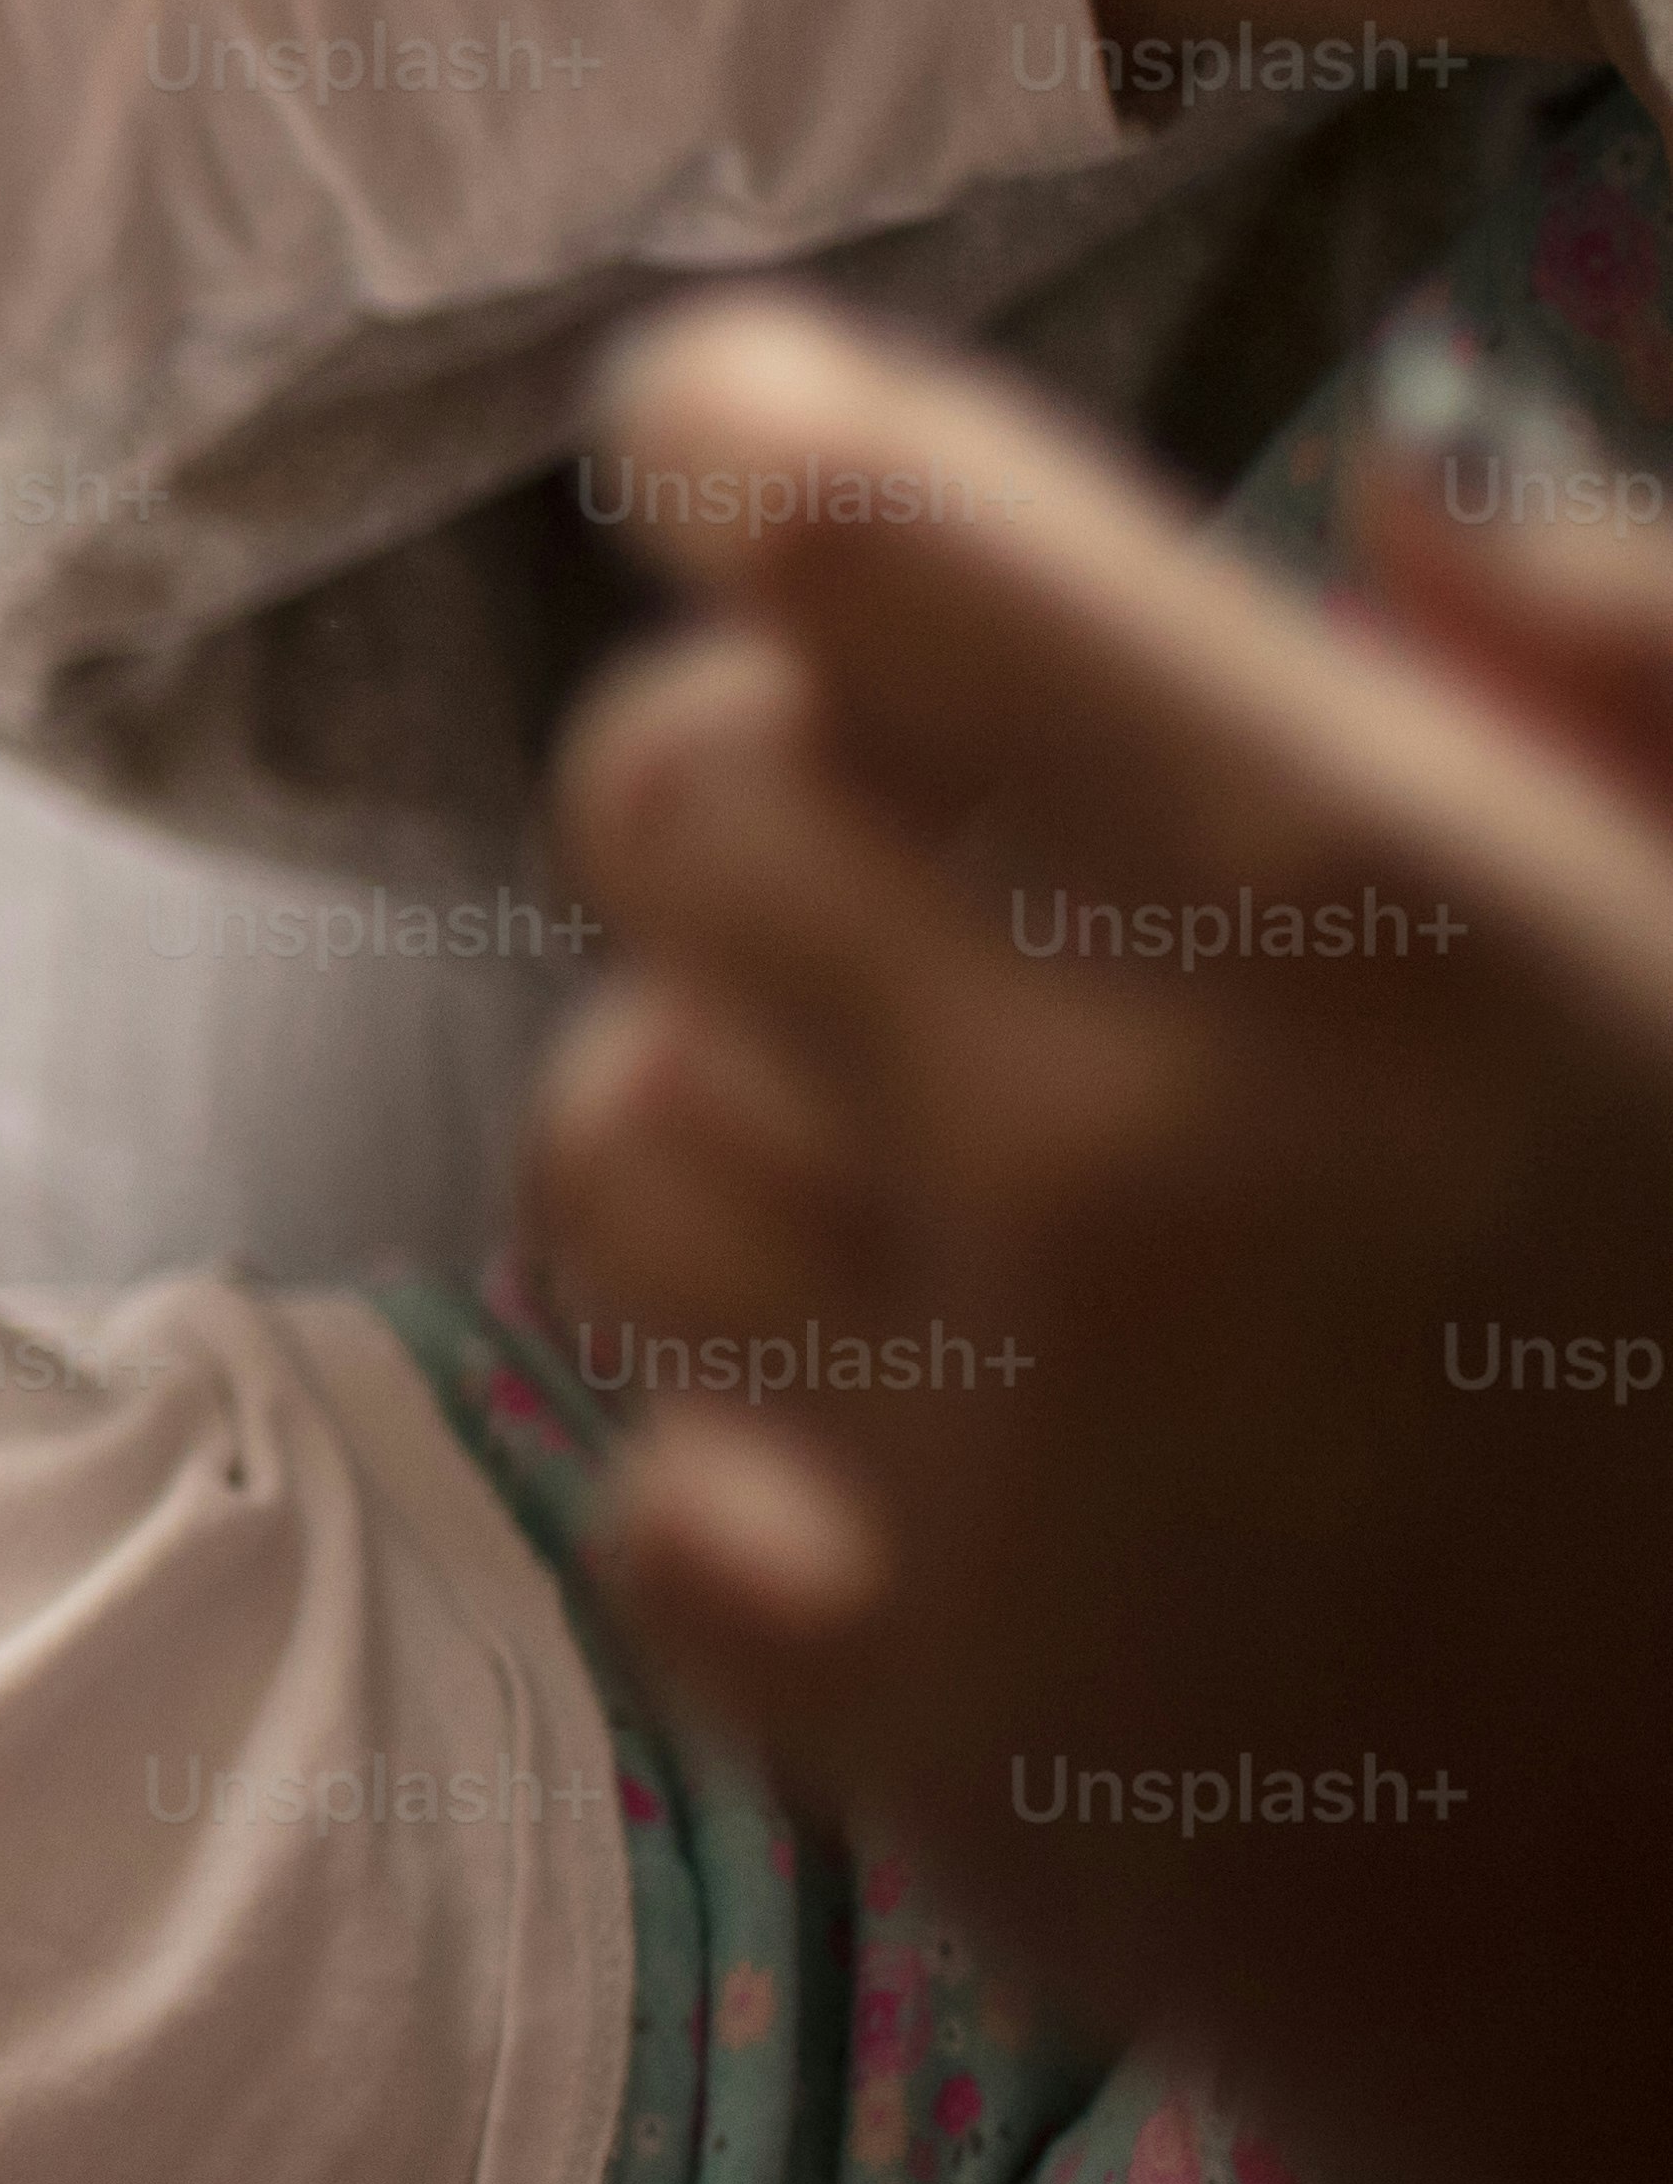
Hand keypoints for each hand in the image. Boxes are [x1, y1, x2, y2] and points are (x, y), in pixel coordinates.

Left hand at [516, 289, 1672, 2183]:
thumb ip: (1640, 675)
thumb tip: (1394, 496)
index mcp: (1401, 925)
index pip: (885, 557)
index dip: (753, 448)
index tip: (721, 436)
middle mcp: (1152, 1171)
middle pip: (675, 797)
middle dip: (766, 774)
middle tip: (907, 843)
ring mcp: (1010, 1471)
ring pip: (613, 1123)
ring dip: (734, 1101)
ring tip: (946, 1163)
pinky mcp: (933, 1747)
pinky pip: (656, 1480)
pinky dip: (766, 1450)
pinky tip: (958, 1451)